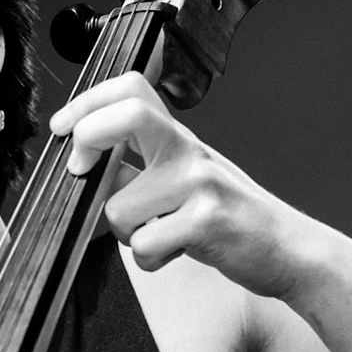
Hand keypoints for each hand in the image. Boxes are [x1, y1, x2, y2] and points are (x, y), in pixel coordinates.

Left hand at [51, 72, 315, 298]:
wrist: (288, 249)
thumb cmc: (229, 219)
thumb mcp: (185, 182)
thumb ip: (139, 171)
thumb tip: (82, 173)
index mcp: (179, 139)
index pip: (132, 90)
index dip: (87, 101)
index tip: (62, 127)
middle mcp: (189, 151)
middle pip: (129, 116)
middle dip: (88, 138)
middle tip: (79, 170)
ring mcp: (200, 184)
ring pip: (119, 208)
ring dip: (127, 234)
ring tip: (160, 237)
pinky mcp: (206, 221)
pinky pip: (144, 245)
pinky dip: (150, 261)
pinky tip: (176, 254)